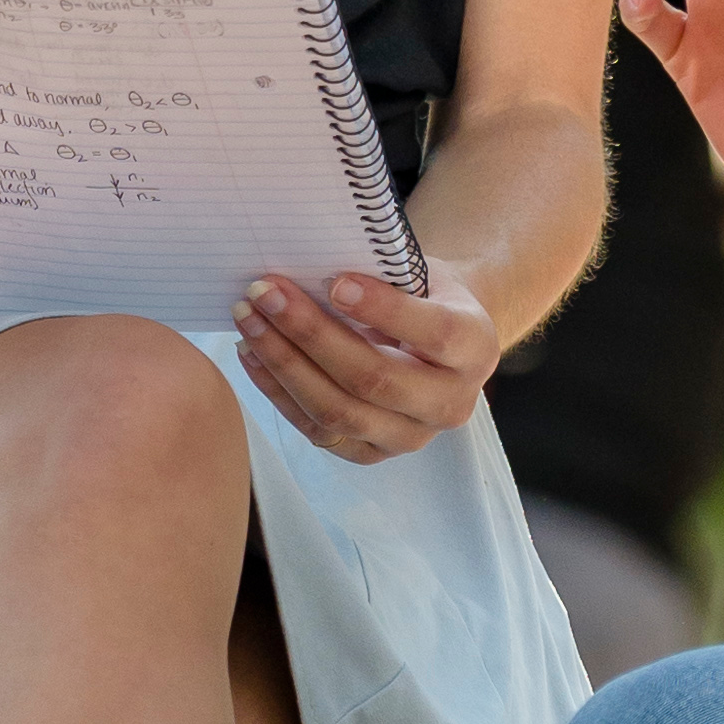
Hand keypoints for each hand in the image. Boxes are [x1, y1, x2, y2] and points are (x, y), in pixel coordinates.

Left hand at [239, 257, 504, 462]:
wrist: (437, 341)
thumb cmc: (422, 294)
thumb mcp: (419, 273)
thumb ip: (383, 274)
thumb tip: (311, 269)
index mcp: (475, 347)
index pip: (434, 333)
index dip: (383, 309)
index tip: (334, 283)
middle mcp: (451, 403)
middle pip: (373, 378)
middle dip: (310, 334)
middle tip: (264, 292)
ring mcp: (411, 437)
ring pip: (338, 412)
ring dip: (283, 364)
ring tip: (248, 320)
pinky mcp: (372, 454)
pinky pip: (317, 432)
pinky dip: (278, 391)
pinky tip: (251, 353)